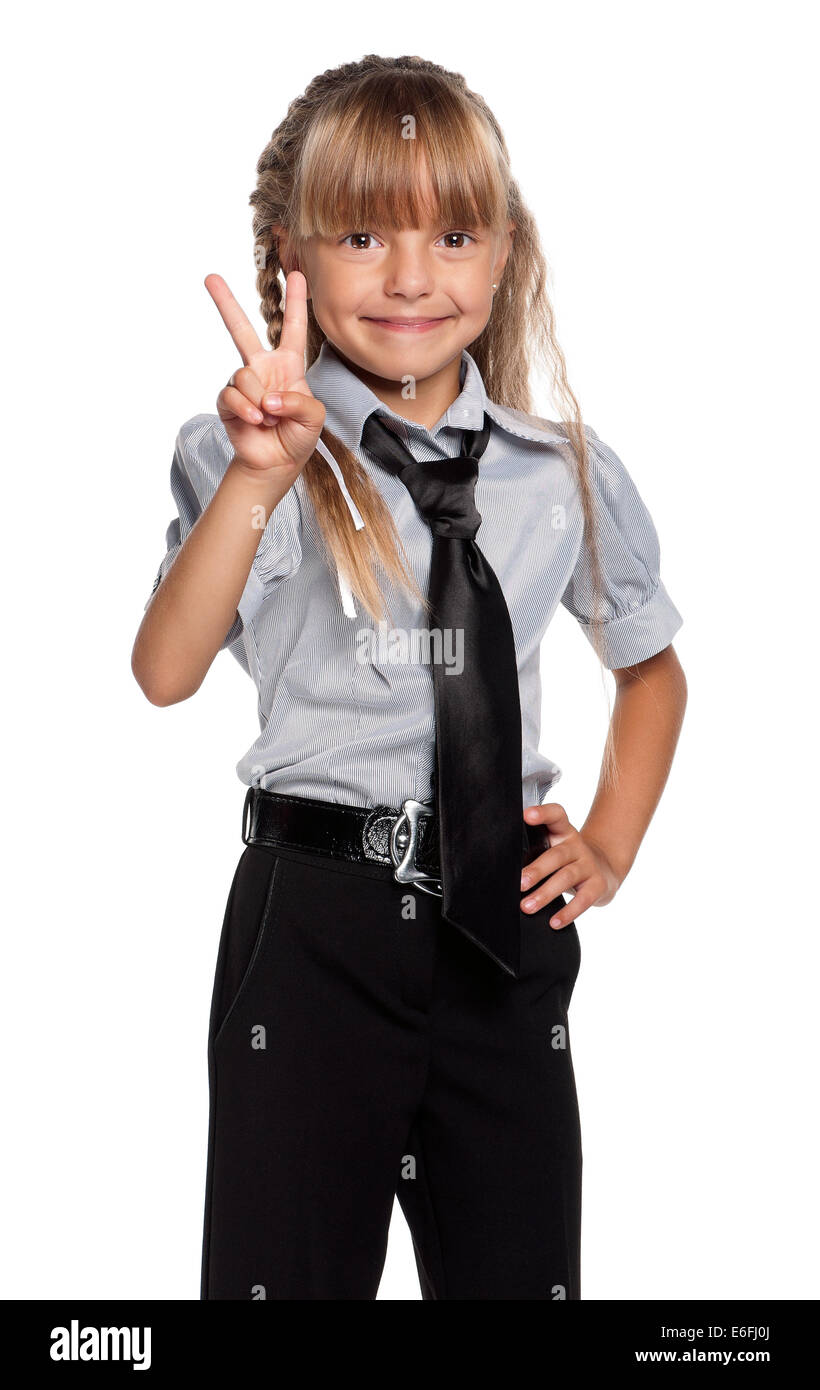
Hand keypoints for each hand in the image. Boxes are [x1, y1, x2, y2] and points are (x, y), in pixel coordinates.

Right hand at [204, 270, 324, 479]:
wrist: (277, 464)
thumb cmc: (298, 436)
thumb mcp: (313, 417)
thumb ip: (298, 401)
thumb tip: (267, 398)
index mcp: (288, 365)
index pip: (292, 328)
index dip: (296, 303)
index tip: (298, 274)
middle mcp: (262, 368)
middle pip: (241, 330)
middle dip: (226, 303)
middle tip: (210, 277)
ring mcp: (243, 384)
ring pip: (244, 375)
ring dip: (260, 401)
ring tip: (269, 419)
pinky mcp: (228, 401)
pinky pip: (233, 395)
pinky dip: (247, 410)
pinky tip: (256, 422)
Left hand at [519, 802, 621, 928]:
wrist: (605, 868)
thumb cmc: (568, 859)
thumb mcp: (555, 847)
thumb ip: (536, 850)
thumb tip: (506, 867)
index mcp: (563, 832)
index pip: (556, 815)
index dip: (543, 813)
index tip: (527, 815)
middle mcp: (577, 846)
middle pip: (556, 855)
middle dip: (537, 870)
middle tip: (519, 884)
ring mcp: (589, 865)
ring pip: (566, 877)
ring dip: (545, 893)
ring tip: (527, 907)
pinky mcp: (598, 885)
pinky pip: (583, 900)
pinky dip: (568, 912)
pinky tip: (554, 922)